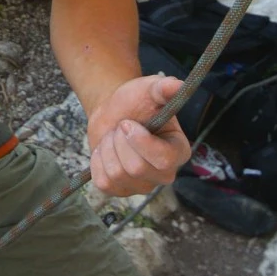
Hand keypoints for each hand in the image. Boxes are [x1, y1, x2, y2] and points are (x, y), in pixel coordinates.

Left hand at [86, 73, 189, 196]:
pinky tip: (106, 151)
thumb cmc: (136, 102)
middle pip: (135, 169)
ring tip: (114, 137)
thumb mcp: (149, 90)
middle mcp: (165, 174)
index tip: (128, 123)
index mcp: (178, 152)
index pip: (163, 160)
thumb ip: (164, 88)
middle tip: (121, 127)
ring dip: (107, 148)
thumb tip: (177, 85)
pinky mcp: (120, 191)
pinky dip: (97, 161)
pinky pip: (103, 182)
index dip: (141, 142)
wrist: (113, 112)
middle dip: (119, 142)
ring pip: (116, 174)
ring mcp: (142, 185)